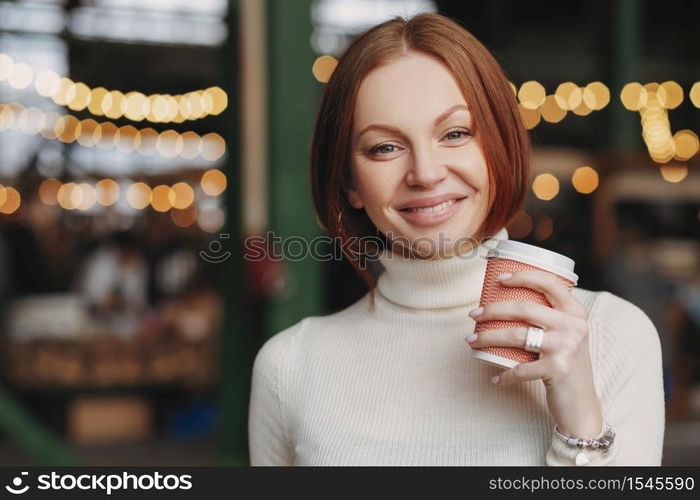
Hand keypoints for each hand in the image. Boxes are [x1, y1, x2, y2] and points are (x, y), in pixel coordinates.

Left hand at [465, 269, 602, 438]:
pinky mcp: (558, 369)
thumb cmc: (564, 364)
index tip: (498, 280)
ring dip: (488, 337)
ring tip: (472, 341)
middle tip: (473, 315)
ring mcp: (567, 347)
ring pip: (516, 335)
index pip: (549, 283)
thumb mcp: (566, 335)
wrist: (582, 403)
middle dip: (492, 309)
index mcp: (575, 311)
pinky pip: (521, 369)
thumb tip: (506, 300)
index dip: (522, 277)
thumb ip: (549, 317)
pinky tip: (495, 378)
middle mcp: (574, 326)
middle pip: (524, 308)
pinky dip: (505, 375)